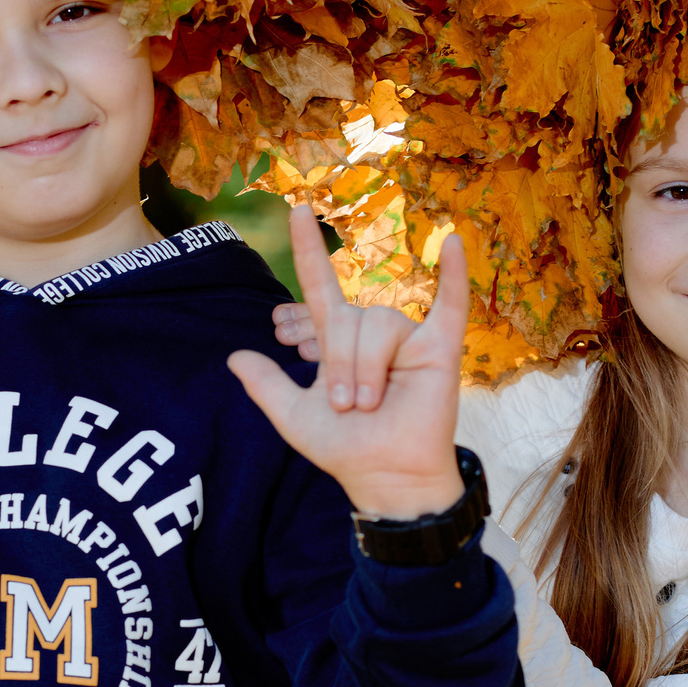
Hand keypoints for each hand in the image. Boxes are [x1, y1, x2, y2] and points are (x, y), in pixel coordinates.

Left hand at [227, 201, 466, 519]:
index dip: (307, 250)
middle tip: (346, 407)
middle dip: (339, 368)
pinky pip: (449, 305)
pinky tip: (453, 242)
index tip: (294, 209)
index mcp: (338, 340)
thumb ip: (266, 386)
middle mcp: (371, 333)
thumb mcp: (294, 418)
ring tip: (371, 404)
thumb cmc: (346, 449)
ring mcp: (407, 337)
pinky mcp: (440, 348)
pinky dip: (453, 275)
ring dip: (366, 371)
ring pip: (377, 326)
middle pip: (346, 320)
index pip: (319, 285)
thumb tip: (234, 356)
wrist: (384, 477)